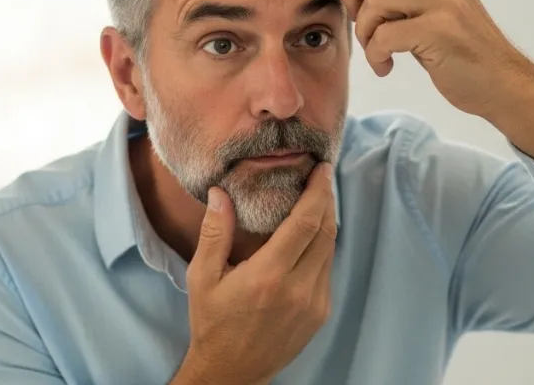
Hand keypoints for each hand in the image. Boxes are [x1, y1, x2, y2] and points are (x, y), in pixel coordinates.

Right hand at [172, 164, 337, 384]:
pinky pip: (327, 270)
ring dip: (327, 222)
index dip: (318, 192)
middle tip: (322, 177)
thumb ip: (215, 233)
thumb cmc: (213, 323)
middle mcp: (298, 288)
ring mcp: (314, 303)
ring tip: (318, 199)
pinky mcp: (321, 313)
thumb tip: (220, 192)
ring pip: (330, 250)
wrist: (232, 372)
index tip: (322, 169)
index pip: (305, 223)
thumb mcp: (203, 277)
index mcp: (269, 276)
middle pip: (326, 232)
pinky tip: (312, 235)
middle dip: (326, 200)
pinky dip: (323, 247)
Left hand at [313, 0, 533, 120]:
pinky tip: (387, 67)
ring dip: (364, 32)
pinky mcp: (441, 31)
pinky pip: (383, 35)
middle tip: (360, 24)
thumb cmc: (462, 52)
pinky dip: (375, 55)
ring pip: (374, 0)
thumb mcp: (435, 10)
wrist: (504, 84)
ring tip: (378, 52)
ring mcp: (444, 1)